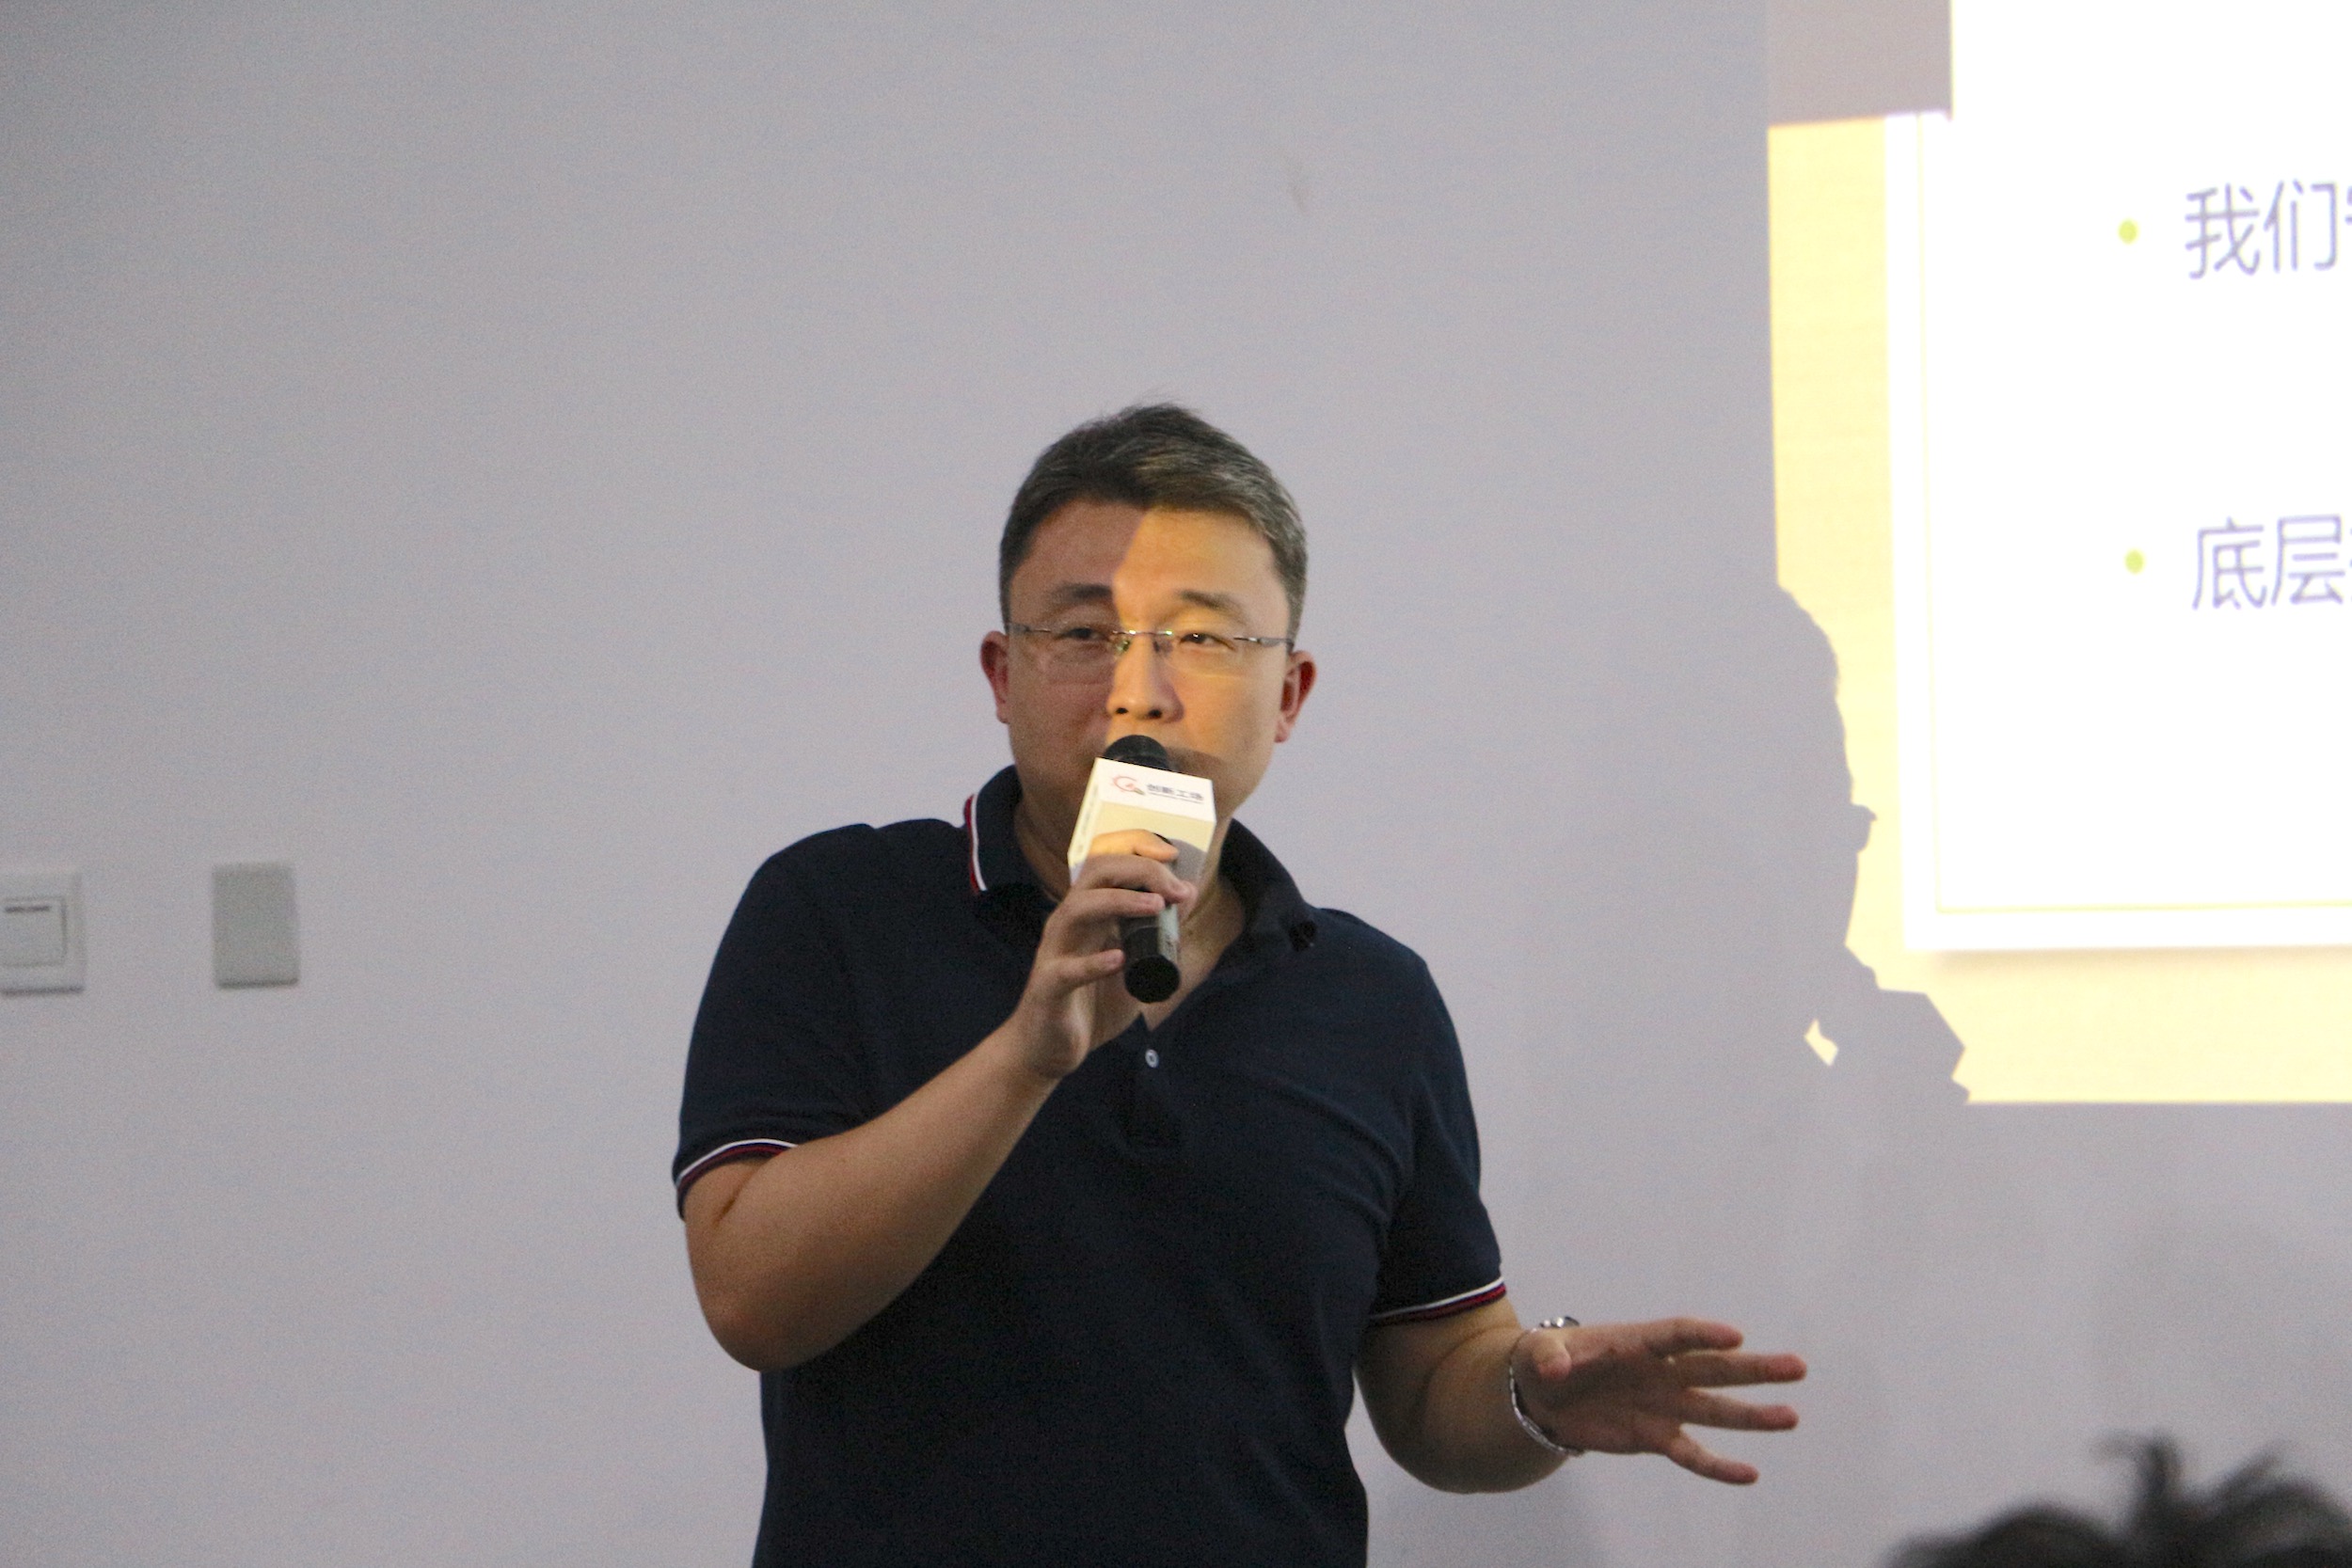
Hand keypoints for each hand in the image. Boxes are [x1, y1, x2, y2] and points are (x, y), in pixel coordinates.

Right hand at [999, 829, 1194, 1080]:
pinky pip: (1067, 970)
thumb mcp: (1133, 964)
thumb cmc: (1090, 1004)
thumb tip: (1187, 896)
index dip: (1140, 854)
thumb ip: (1159, 934)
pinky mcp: (1049, 987)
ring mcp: (1056, 953)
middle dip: (1138, 871)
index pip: (1108, 866)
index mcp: (1088, 915)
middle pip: (1094, 875)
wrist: (1048, 1050)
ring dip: (1119, 901)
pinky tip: (1118, 959)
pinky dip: (1093, 963)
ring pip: (1078, 909)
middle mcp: (1069, 924)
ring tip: (1155, 905)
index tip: (1175, 858)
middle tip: (1173, 888)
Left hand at [1514, 1317, 1803, 1483]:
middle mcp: (1660, 1371)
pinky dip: (1718, 1467)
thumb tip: (1556, 1369)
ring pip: (1715, 1411)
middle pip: (1713, 1369)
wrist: (1542, 1395)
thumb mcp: (1537, 1352)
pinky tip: (1749, 1474)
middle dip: (1754, 1369)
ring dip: (1752, 1416)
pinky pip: (1692, 1454)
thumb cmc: (1545, 1360)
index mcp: (1636, 1342)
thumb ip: (1548, 1356)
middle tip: (1797, 1367)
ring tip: (1792, 1417)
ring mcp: (1663, 1405)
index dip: (1704, 1335)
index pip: (1676, 1335)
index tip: (1735, 1337)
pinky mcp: (1657, 1436)